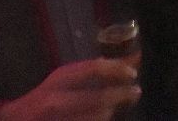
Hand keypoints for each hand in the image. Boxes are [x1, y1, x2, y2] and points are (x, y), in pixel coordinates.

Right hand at [0, 58, 140, 120]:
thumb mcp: (59, 80)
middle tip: (136, 91)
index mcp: (59, 80)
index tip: (133, 73)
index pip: (93, 69)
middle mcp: (59, 100)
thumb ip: (84, 72)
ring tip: (117, 106)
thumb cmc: (41, 99)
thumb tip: (115, 63)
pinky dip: (100, 120)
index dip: (117, 70)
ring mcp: (61, 119)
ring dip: (111, 112)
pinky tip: (104, 117)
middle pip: (100, 99)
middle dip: (122, 95)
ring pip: (98, 117)